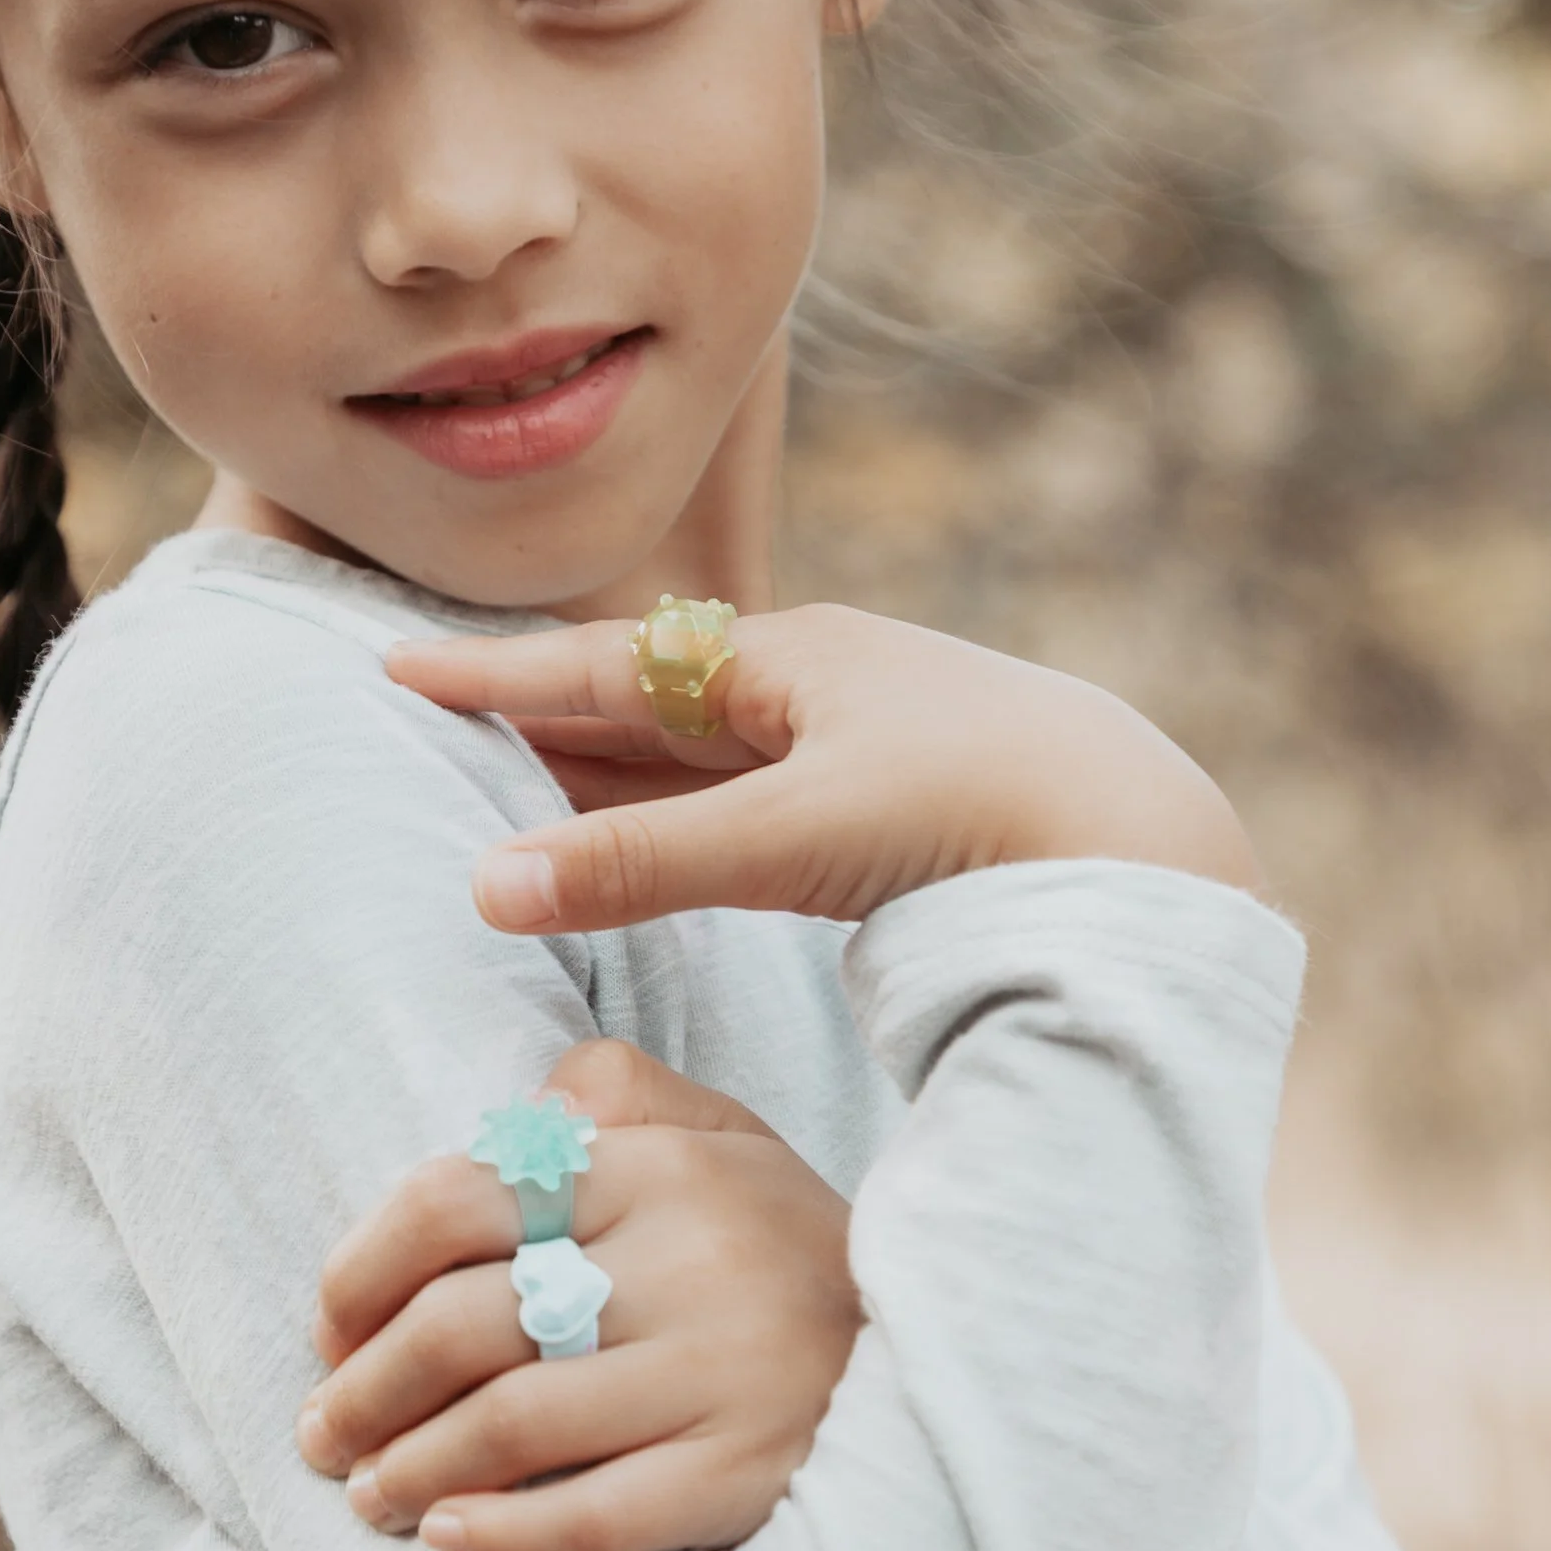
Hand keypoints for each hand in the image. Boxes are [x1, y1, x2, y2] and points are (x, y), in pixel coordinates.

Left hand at [300, 1040, 859, 1550]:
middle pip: (462, 1323)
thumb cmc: (782, 1242)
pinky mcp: (746, 1473)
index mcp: (658, 1166)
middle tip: (321, 1433)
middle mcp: (686, 1260)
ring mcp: (720, 1371)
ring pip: (511, 1425)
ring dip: (410, 1469)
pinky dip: (503, 1535)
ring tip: (368, 1495)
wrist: (941, 1348)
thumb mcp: (719, 1133)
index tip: (329, 1328)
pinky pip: (595, 1514)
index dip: (360, 1270)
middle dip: (363, 1390)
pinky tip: (449, 1538)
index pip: (456, 1200)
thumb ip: (615, 1094)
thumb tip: (518, 1098)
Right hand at [384, 601, 1257, 935]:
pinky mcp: (894, 813)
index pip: (604, 663)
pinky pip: (747, 801)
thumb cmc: (980, 815)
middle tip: (434, 721)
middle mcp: (816, 686)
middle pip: (643, 699)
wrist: (1151, 844)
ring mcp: (858, 746)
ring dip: (604, 770)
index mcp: (788, 659)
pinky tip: (656, 838)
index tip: (399, 667)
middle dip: (539, 713)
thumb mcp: (793, 838)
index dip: (497, 675)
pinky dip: (676, 818)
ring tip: (513, 784)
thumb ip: (641, 868)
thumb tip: (484, 890)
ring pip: (696, 754)